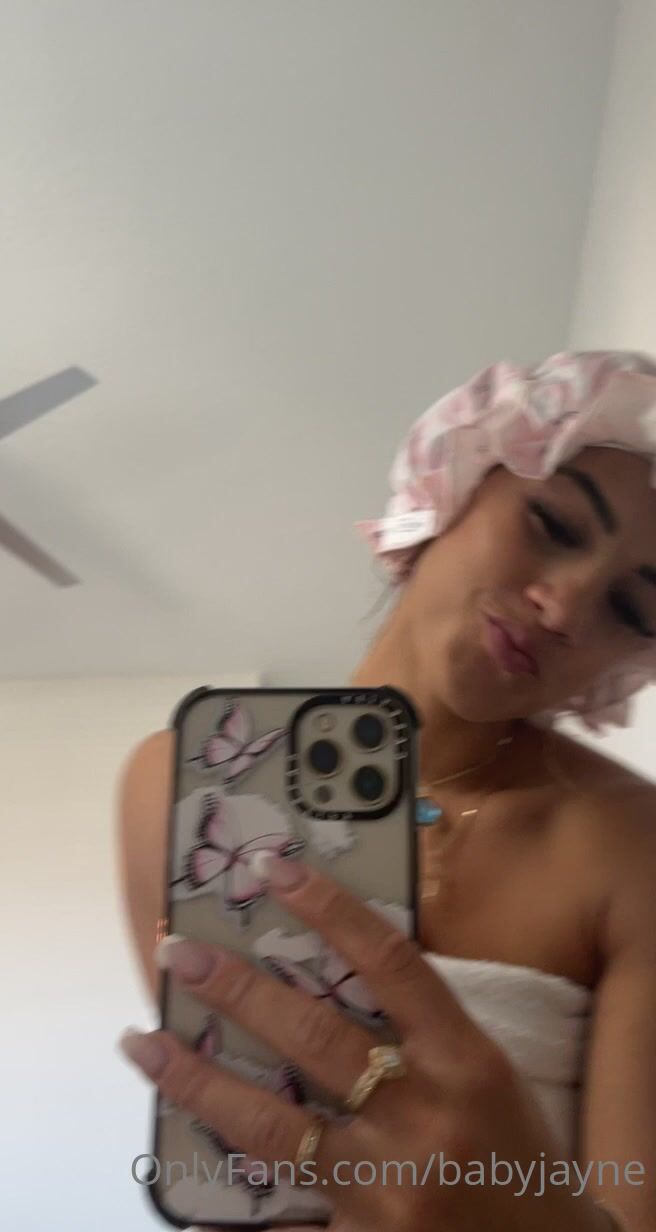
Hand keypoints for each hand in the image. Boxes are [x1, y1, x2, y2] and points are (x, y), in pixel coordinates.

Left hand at [119, 855, 606, 1230]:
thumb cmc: (513, 1149)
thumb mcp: (487, 1072)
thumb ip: (421, 1025)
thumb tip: (328, 963)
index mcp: (466, 1061)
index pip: (391, 963)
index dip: (330, 908)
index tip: (275, 868)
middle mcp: (427, 1118)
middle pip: (316, 1038)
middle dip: (238, 991)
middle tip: (179, 953)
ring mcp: (391, 1189)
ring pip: (274, 1127)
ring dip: (199, 1081)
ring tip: (143, 1043)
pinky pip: (282, 1227)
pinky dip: (226, 1215)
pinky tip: (176, 1186)